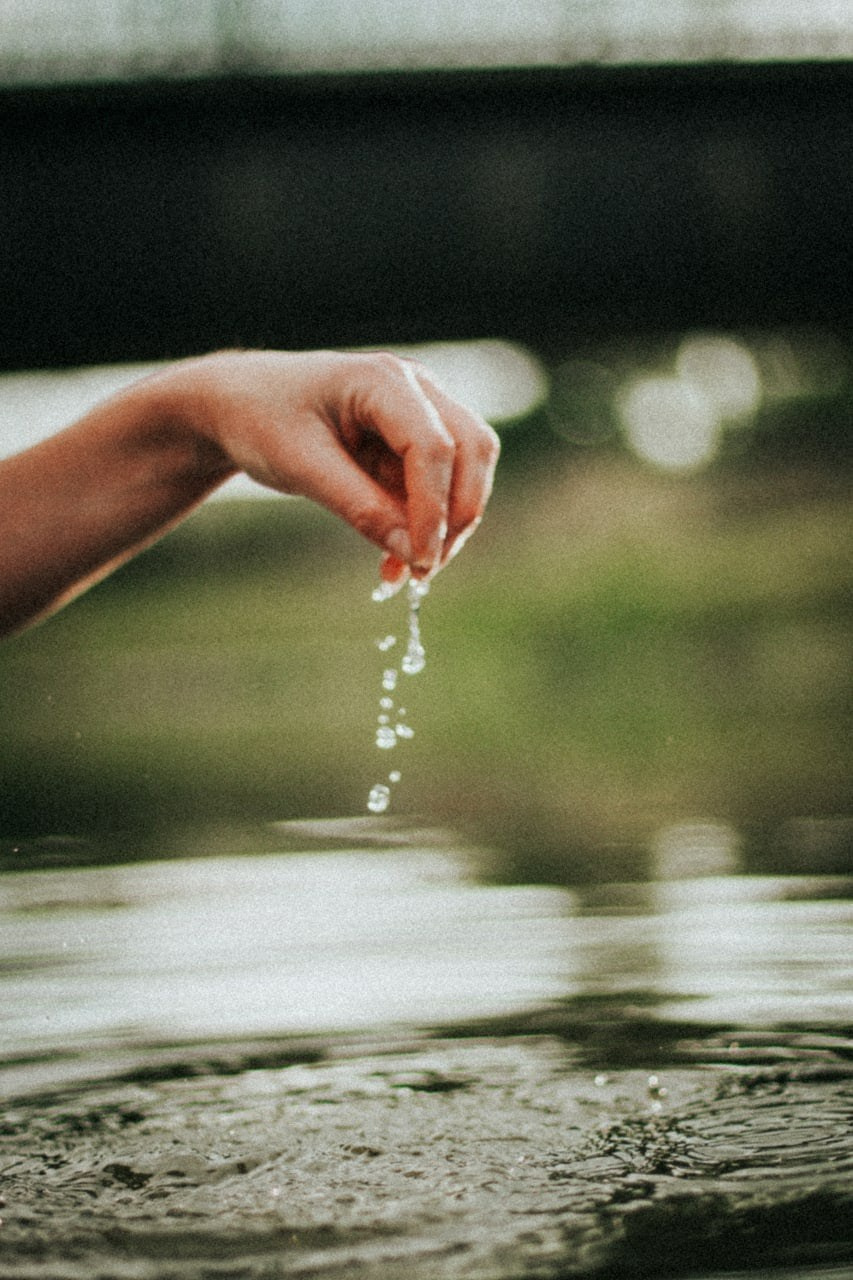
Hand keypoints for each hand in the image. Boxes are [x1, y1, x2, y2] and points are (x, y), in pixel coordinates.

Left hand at [177, 349, 499, 584]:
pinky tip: (392, 562)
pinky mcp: (413, 442)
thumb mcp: (302, 466)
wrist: (238, 405)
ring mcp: (419, 412)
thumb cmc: (261, 420)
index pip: (434, 446)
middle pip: (472, 450)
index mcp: (382, 380)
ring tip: (403, 572)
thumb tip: (413, 555)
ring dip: (444, 525)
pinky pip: (437, 488)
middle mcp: (414, 389)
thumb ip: (360, 508)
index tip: (420, 562)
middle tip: (424, 569)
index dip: (434, 509)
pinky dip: (423, 526)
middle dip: (457, 515)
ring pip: (465, 470)